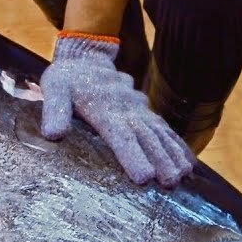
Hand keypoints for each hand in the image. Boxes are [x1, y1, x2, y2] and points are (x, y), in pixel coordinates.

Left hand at [41, 32, 194, 186]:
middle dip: (161, 161)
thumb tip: (53, 134)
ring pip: (161, 134)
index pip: (122, 137)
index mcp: (105, 110)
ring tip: (185, 175)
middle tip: (171, 183)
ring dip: (174, 154)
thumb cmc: (67, 80)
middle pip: (147, 138)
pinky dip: (178, 145)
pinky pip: (165, 128)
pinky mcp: (144, 111)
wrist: (86, 58)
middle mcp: (127, 111)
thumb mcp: (55, 90)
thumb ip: (55, 111)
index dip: (133, 157)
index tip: (144, 177)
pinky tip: (188, 162)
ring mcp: (139, 110)